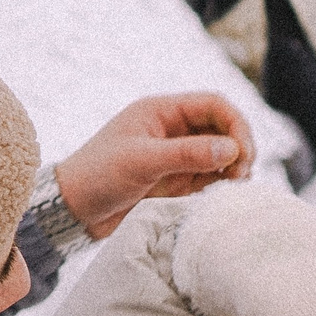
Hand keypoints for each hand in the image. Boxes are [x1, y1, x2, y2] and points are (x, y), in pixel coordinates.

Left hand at [53, 93, 255, 238]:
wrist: (73, 210)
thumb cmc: (98, 176)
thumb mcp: (141, 162)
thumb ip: (187, 155)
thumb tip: (232, 149)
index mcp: (162, 111)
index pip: (213, 105)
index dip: (235, 124)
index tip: (242, 153)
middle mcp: (173, 129)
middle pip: (223, 128)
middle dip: (239, 148)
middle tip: (241, 175)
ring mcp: (176, 155)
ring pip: (220, 154)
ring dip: (232, 168)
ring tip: (233, 187)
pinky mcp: (176, 180)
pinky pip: (209, 177)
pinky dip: (220, 184)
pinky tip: (220, 196)